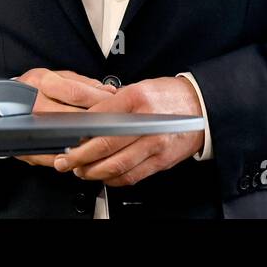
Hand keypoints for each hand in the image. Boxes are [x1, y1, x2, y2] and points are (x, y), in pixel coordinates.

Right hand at [10, 69, 117, 166]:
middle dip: (96, 122)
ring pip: (65, 137)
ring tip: (101, 138)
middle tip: (114, 124)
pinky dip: (71, 155)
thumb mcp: (59, 76)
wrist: (5, 103)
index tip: (114, 104)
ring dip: (85, 140)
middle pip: (73, 117)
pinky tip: (83, 152)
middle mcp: (34, 103)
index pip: (76, 93)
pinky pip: (54, 155)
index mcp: (43, 81)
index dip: (98, 100)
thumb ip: (85, 83)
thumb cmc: (35, 88)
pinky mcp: (27, 146)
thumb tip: (109, 92)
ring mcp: (29, 126)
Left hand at [53, 76, 204, 186]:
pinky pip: (131, 176)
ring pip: (116, 165)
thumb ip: (114, 103)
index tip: (65, 139)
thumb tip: (87, 119)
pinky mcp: (161, 161)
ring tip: (80, 171)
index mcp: (136, 99)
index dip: (78, 133)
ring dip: (93, 172)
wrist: (201, 107)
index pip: (99, 118)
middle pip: (104, 145)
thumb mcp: (139, 87)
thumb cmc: (168, 96)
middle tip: (65, 161)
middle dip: (79, 157)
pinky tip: (103, 175)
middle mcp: (145, 122)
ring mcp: (154, 144)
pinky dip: (113, 179)